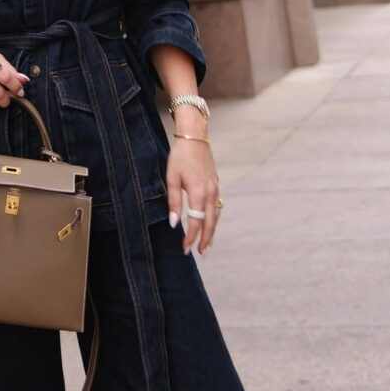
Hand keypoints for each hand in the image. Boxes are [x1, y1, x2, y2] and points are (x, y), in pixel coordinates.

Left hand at [166, 135, 220, 254]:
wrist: (194, 137)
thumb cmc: (180, 156)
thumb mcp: (172, 178)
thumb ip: (174, 202)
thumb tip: (174, 223)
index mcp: (199, 192)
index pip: (195, 222)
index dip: (190, 237)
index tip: (185, 249)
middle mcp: (210, 193)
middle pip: (210, 222)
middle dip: (205, 239)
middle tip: (200, 253)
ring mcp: (215, 188)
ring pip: (216, 215)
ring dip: (211, 231)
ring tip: (207, 244)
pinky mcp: (216, 184)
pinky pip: (217, 206)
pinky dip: (214, 218)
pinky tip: (210, 223)